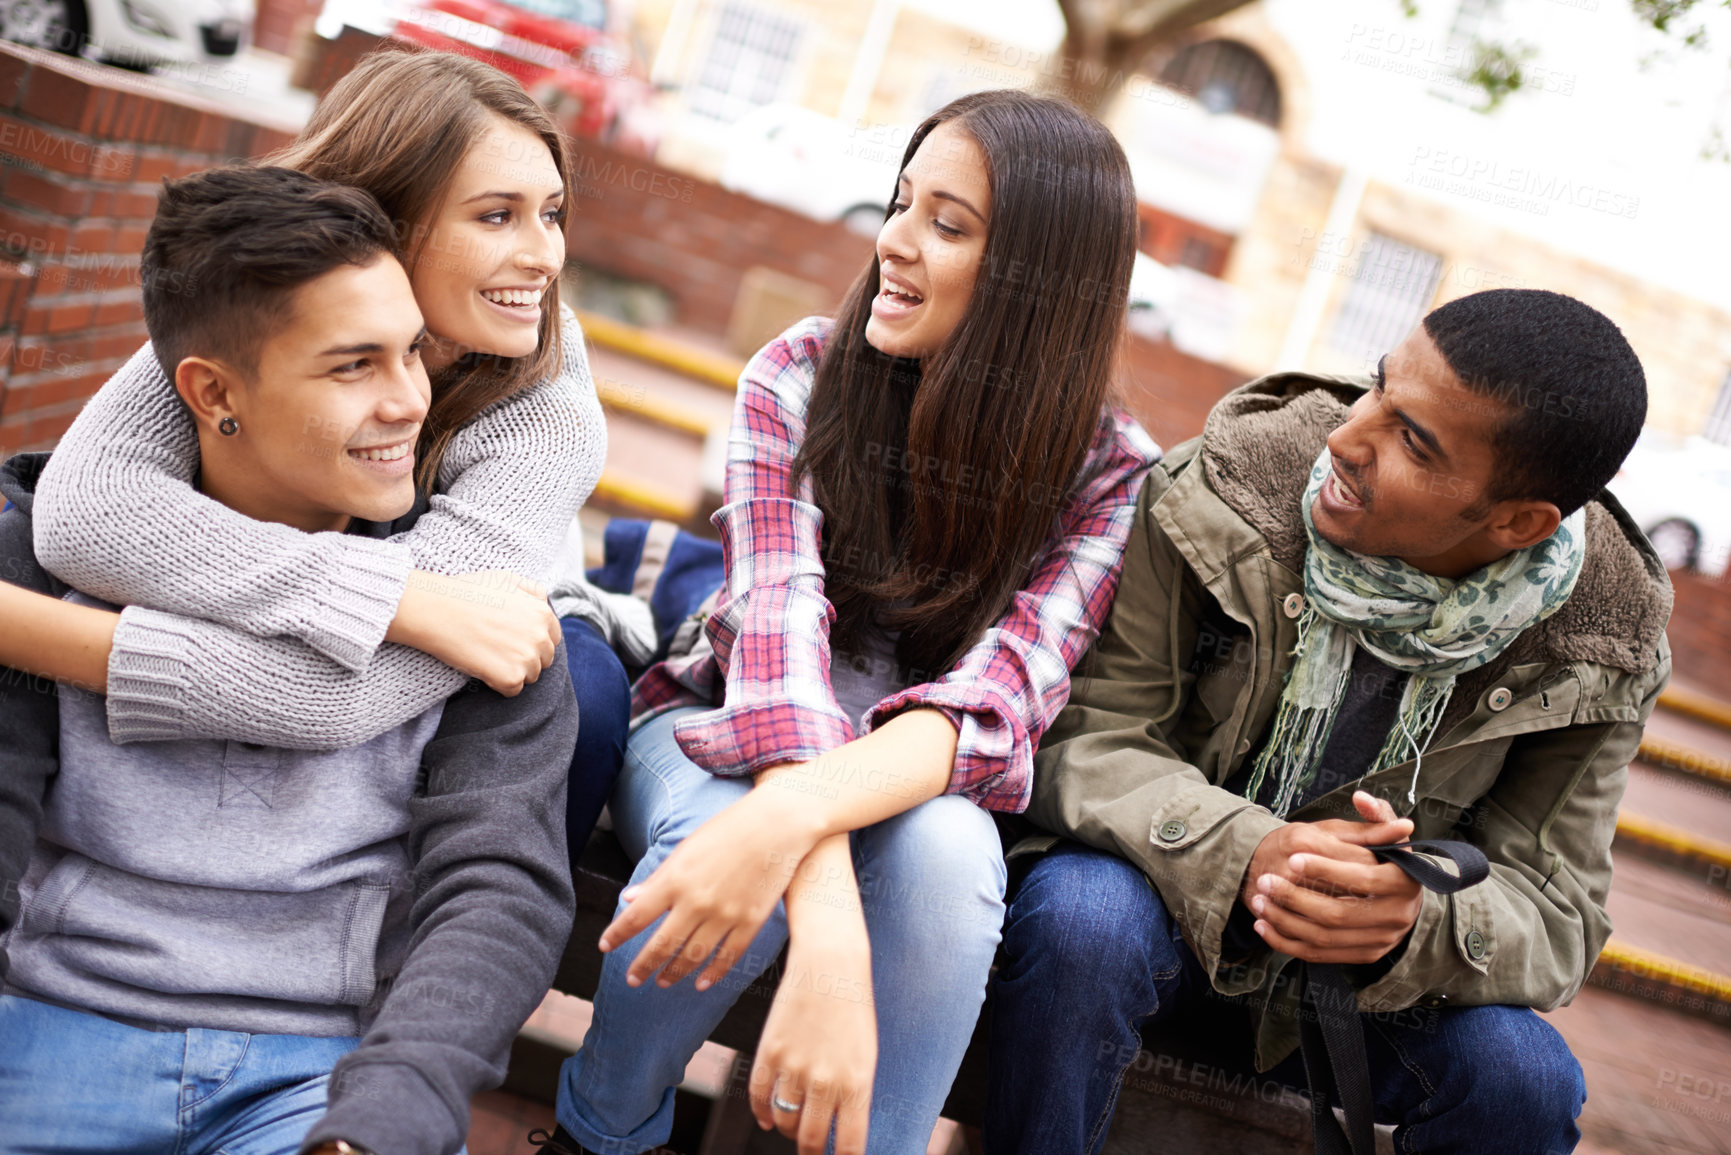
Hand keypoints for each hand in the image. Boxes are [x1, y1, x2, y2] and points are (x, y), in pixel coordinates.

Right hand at [387, 569, 558, 694]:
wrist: (437, 611)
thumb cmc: (467, 592)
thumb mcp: (506, 579)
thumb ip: (532, 591)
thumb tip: (544, 603)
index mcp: (543, 613)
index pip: (552, 638)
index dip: (532, 641)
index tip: (513, 640)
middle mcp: (540, 636)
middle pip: (543, 659)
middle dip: (525, 657)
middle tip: (498, 649)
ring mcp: (527, 658)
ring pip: (530, 676)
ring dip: (513, 671)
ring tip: (488, 656)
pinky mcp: (511, 677)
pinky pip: (513, 690)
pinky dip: (499, 685)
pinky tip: (483, 668)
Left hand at [599, 784, 821, 990]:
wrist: (778, 824)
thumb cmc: (729, 829)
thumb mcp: (687, 847)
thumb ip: (659, 877)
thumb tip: (629, 898)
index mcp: (676, 878)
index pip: (637, 916)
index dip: (617, 934)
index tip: (605, 945)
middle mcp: (697, 900)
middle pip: (662, 944)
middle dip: (643, 965)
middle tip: (632, 979)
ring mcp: (726, 914)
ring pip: (693, 955)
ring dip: (674, 972)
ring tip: (663, 981)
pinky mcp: (751, 921)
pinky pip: (728, 956)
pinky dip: (713, 973)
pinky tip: (701, 983)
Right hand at [748, 937, 875, 1154]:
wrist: (830, 965)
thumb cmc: (854, 1011)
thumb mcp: (865, 1057)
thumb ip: (853, 1096)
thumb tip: (838, 1133)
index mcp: (857, 1084)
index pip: (850, 1145)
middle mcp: (825, 1081)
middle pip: (811, 1141)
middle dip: (812, 1154)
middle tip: (813, 1154)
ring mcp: (794, 1068)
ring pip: (784, 1122)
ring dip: (788, 1130)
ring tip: (795, 1127)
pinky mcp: (769, 1052)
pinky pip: (760, 1098)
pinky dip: (763, 1114)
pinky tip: (769, 1119)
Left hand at [1243, 791, 1423, 963]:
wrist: (1394, 898)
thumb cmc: (1383, 858)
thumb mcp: (1381, 834)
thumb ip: (1373, 816)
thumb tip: (1361, 798)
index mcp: (1403, 882)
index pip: (1362, 878)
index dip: (1326, 869)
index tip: (1293, 859)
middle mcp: (1397, 916)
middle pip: (1339, 913)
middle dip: (1295, 898)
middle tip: (1264, 880)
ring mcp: (1379, 940)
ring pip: (1324, 937)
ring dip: (1285, 920)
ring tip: (1258, 900)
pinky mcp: (1362, 954)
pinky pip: (1319, 955)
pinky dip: (1286, 942)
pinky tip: (1263, 925)